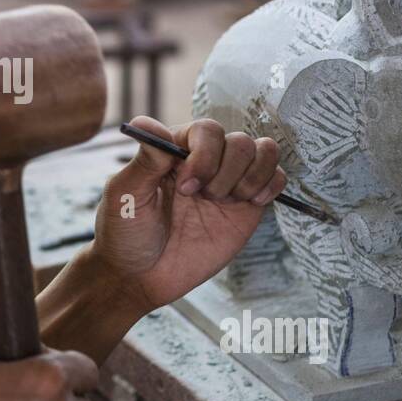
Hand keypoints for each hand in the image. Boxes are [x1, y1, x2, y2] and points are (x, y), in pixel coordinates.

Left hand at [93, 115, 286, 312]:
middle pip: (239, 141)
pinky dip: (271, 184)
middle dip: (225, 172)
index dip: (205, 154)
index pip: (207, 130)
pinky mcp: (247, 205)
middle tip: (202, 199)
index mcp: (175, 150)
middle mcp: (205, 160)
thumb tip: (149, 124)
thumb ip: (143, 161)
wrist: (142, 276)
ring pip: (263, 151)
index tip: (186, 188)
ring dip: (249, 177)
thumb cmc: (126, 232)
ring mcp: (228, 181)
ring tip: (224, 202)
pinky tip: (251, 203)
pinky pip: (276, 177)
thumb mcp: (125, 195)